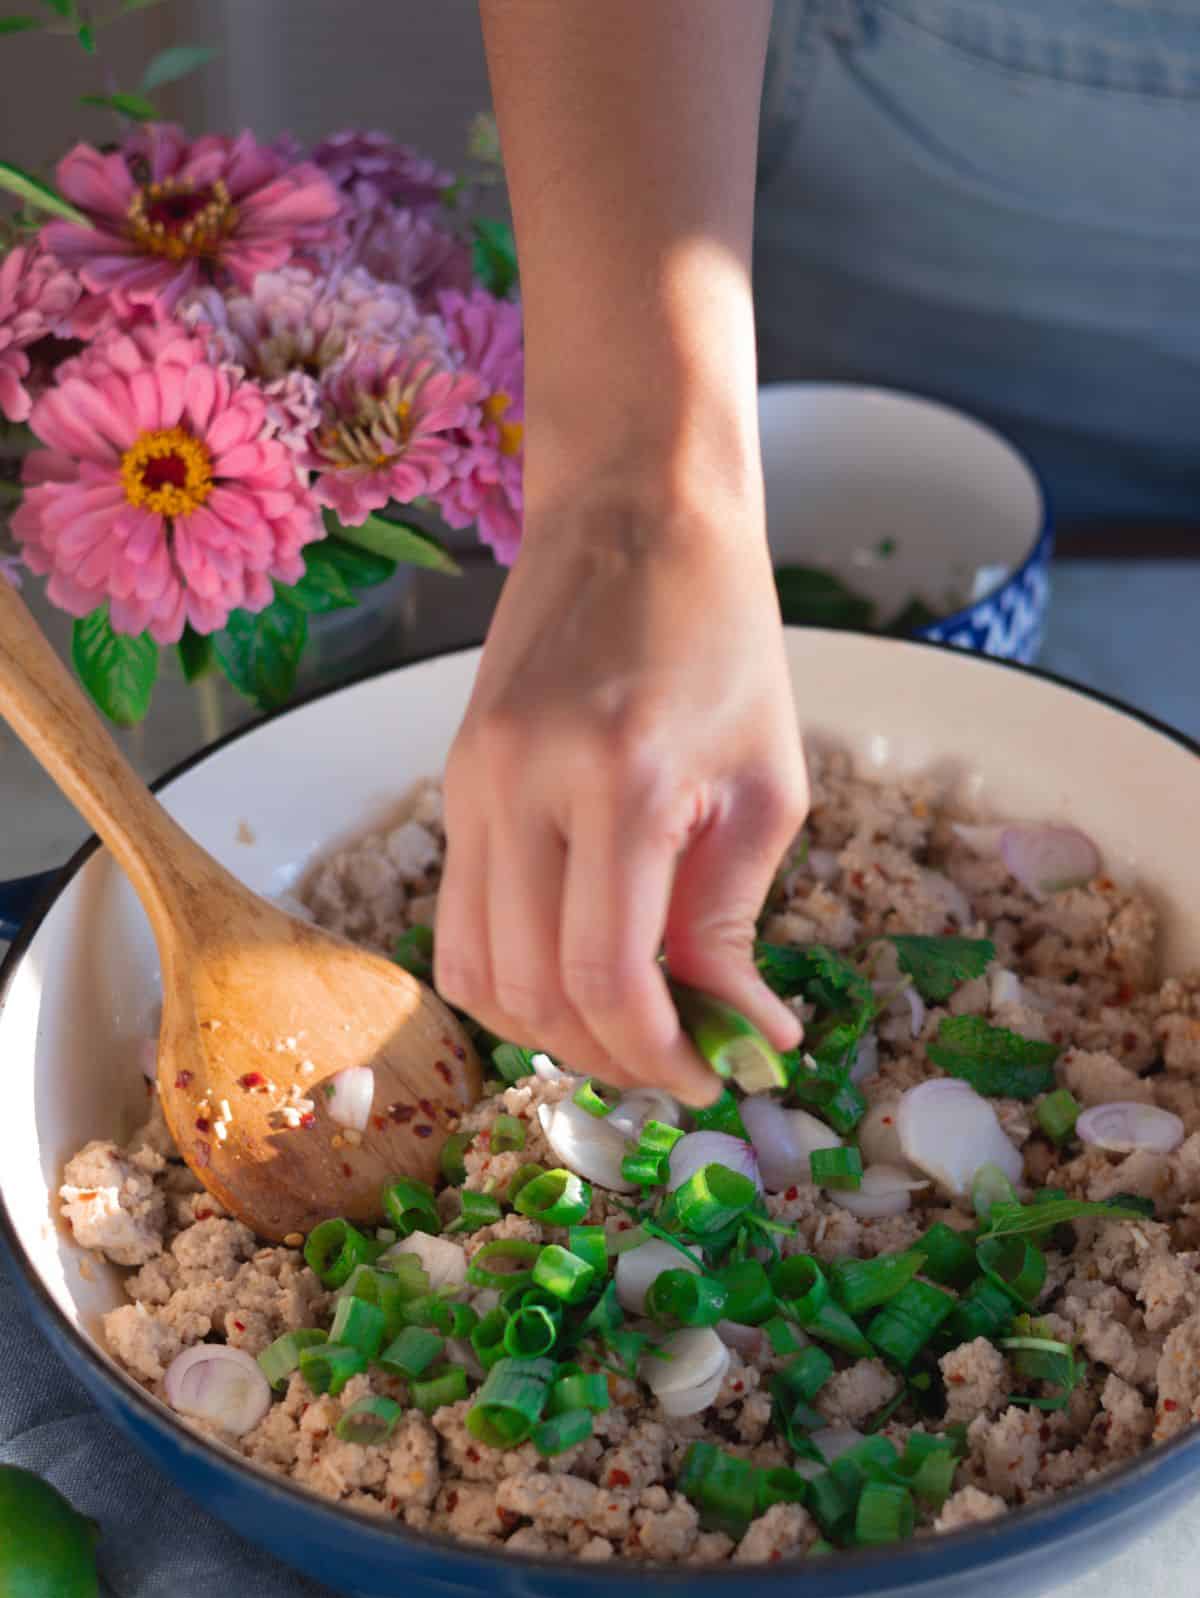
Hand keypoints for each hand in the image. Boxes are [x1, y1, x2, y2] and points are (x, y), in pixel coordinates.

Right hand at [435, 491, 808, 1106]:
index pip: (606, 977)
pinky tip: (570, 975)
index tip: (709, 1079)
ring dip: (548, 1031)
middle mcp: (519, 787)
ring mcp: (468, 785)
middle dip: (607, 1056)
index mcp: (619, 781)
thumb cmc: (724, 637)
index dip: (657, 1055)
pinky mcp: (452, 784)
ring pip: (473, 974)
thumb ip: (731, 919)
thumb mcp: (765, 783)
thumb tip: (739, 1033)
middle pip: (530, 993)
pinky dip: (507, 979)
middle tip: (674, 1064)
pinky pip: (456, 923)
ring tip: (623, 1030)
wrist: (634, 515)